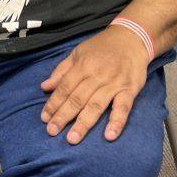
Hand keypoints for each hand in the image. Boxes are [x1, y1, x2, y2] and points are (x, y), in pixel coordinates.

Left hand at [40, 27, 149, 143]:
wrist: (132, 37)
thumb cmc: (102, 47)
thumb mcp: (78, 52)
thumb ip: (62, 71)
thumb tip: (45, 87)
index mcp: (83, 65)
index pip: (65, 87)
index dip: (53, 103)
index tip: (44, 118)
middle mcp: (97, 75)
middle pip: (77, 99)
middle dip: (63, 116)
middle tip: (52, 131)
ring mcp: (114, 83)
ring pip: (96, 105)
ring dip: (83, 123)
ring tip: (72, 139)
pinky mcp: (130, 90)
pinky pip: (123, 108)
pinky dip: (117, 122)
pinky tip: (110, 136)